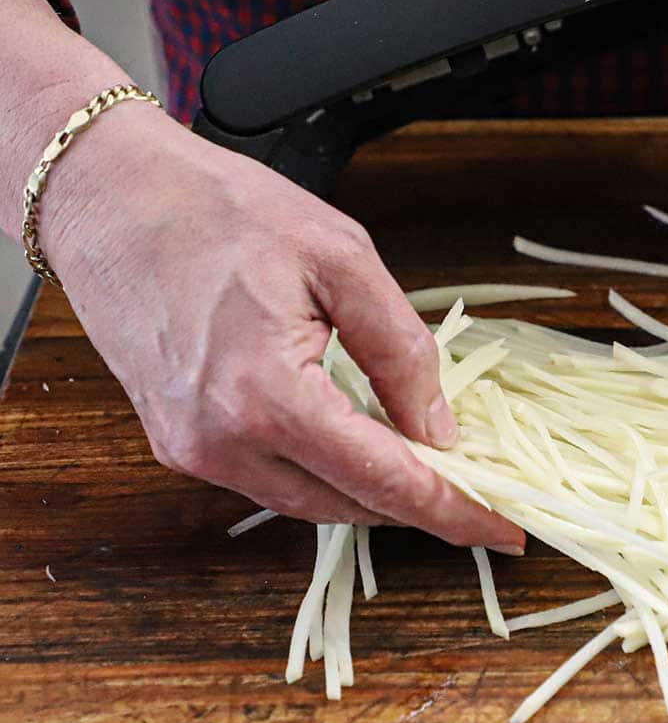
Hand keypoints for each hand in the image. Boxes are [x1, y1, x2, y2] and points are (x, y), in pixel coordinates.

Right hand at [37, 104, 523, 549]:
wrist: (107, 194)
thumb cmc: (219, 208)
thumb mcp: (340, 258)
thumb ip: (399, 348)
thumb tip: (440, 426)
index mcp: (266, 395)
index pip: (383, 481)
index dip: (452, 511)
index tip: (505, 528)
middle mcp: (219, 443)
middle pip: (348, 504)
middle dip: (418, 503)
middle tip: (479, 487)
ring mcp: (190, 449)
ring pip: (308, 501)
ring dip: (369, 489)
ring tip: (425, 462)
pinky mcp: (176, 441)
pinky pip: (269, 479)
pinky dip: (323, 470)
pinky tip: (357, 439)